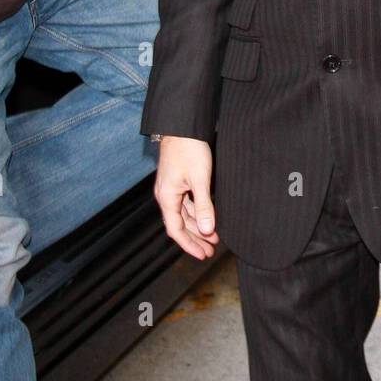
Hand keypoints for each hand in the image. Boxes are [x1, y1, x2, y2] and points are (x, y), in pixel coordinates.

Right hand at [153, 136, 219, 259]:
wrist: (183, 126)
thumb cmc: (189, 150)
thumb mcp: (200, 179)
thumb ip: (204, 205)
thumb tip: (208, 230)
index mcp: (167, 197)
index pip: (176, 229)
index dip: (189, 244)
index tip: (202, 254)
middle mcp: (166, 195)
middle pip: (180, 224)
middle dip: (195, 238)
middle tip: (211, 250)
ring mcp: (172, 188)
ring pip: (184, 214)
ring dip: (198, 226)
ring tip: (213, 237)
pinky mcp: (178, 181)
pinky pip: (186, 203)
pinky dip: (197, 212)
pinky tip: (208, 217)